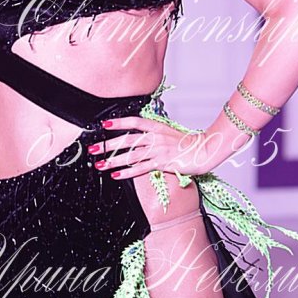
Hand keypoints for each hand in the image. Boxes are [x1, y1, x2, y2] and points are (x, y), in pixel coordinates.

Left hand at [86, 116, 228, 178]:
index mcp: (157, 127)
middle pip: (127, 140)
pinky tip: (116, 175)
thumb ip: (153, 132)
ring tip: (100, 164)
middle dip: (107, 145)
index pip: (134, 122)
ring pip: (131, 156)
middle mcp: (156, 137)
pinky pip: (141, 169)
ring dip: (113, 161)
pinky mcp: (162, 163)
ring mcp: (158, 151)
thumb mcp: (169, 132)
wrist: (204, 150)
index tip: (104, 125)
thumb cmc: (187, 142)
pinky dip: (127, 172)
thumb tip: (138, 134)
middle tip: (93, 149)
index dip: (118, 122)